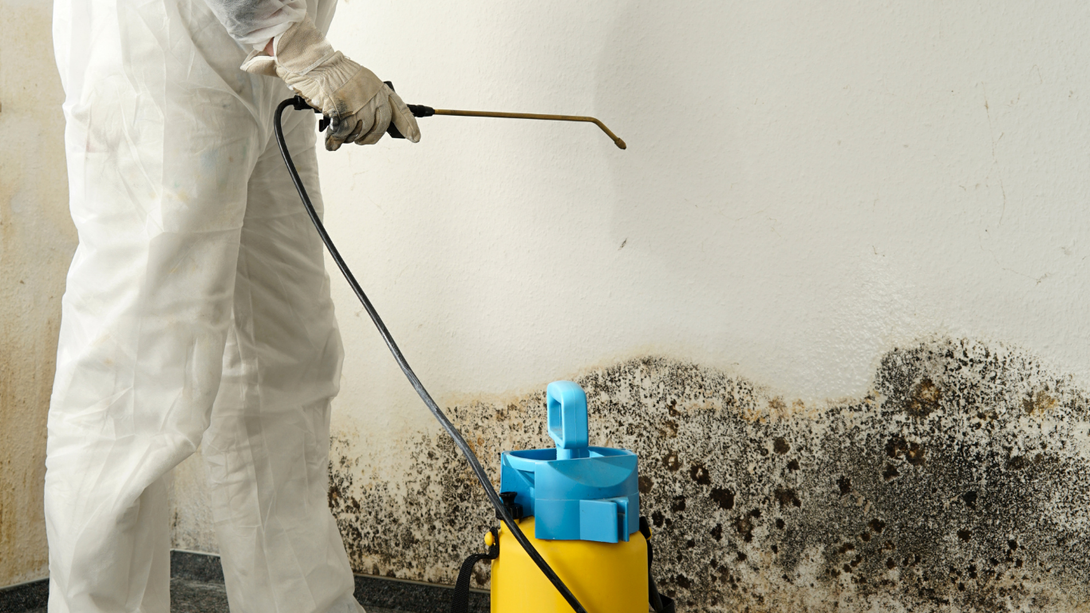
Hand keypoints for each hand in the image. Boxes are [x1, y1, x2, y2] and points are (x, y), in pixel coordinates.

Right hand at [242, 16, 419, 150]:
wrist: (311, 61)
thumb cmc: (329, 71)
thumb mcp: (357, 80)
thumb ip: (367, 98)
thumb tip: (371, 120)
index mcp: (377, 86)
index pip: (399, 107)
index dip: (408, 125)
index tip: (415, 138)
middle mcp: (372, 94)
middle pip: (380, 126)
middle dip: (371, 138)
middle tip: (361, 140)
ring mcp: (358, 102)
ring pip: (361, 132)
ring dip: (350, 137)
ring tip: (340, 132)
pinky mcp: (342, 109)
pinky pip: (343, 133)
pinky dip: (336, 140)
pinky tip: (332, 140)